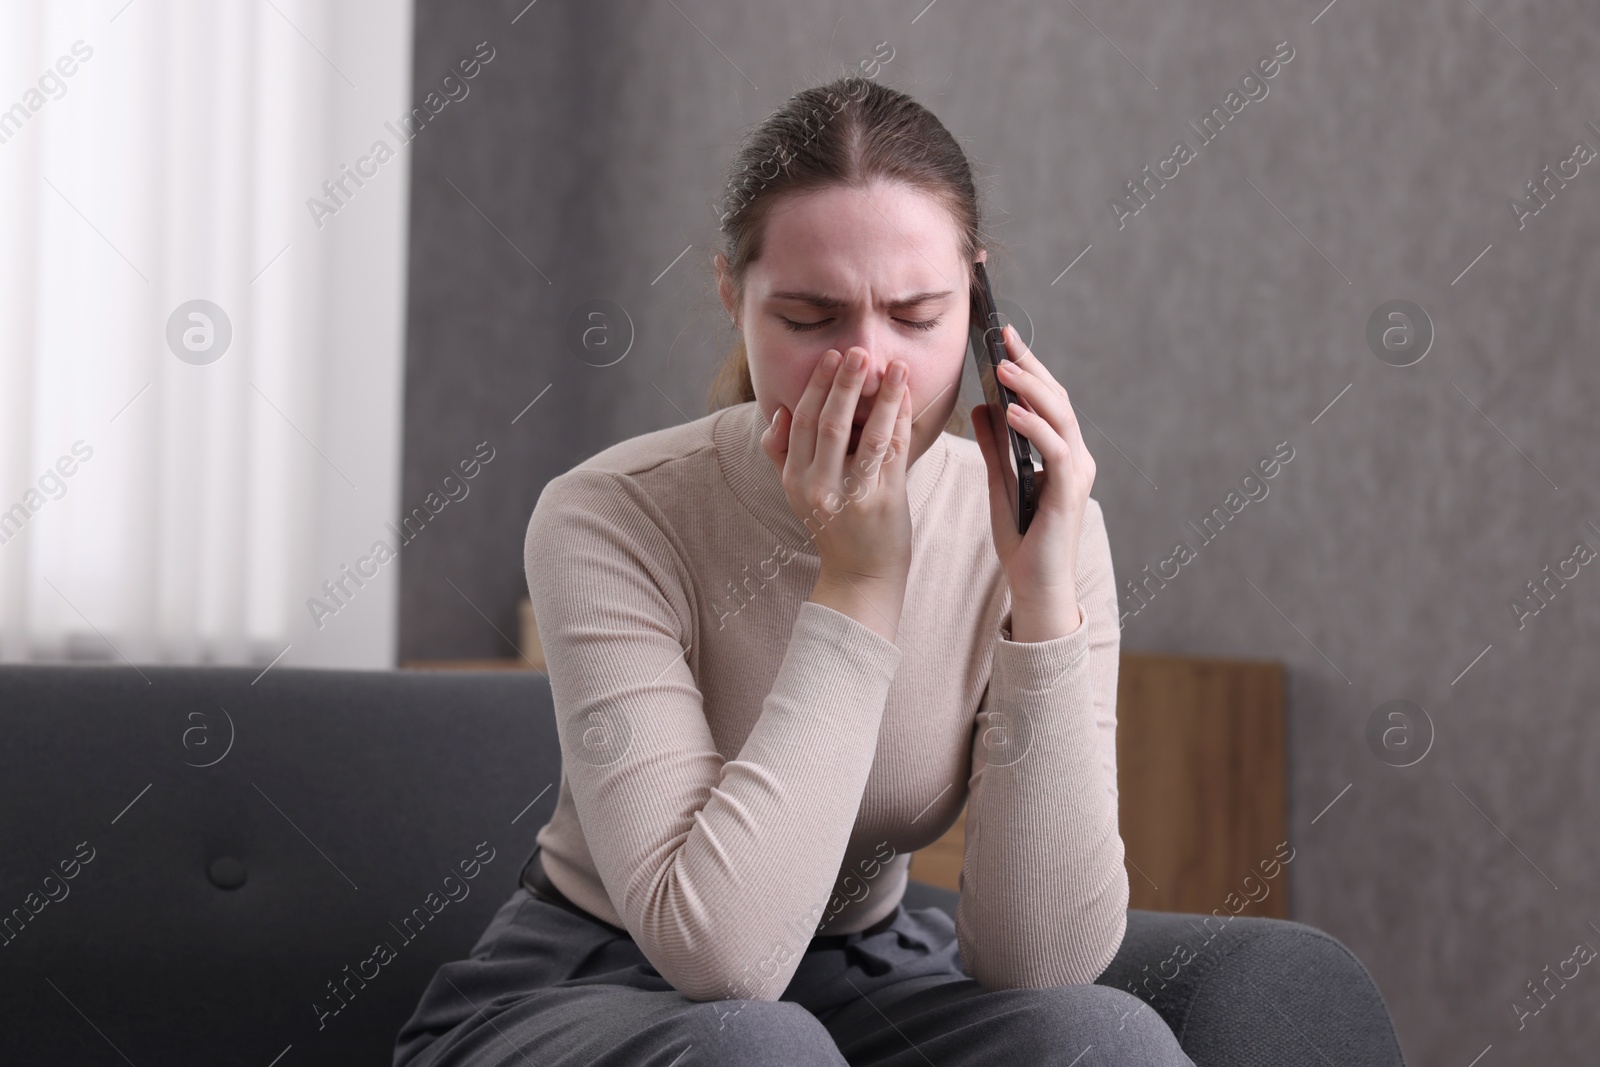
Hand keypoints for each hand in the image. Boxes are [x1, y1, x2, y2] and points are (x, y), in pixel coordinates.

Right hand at [760, 345, 913, 584]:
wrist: (860, 576)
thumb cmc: (834, 528)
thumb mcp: (797, 493)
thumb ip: (782, 453)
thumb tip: (780, 412)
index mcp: (795, 479)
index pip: (801, 422)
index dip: (816, 386)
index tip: (830, 357)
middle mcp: (818, 486)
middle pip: (829, 423)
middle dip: (844, 383)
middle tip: (857, 351)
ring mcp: (852, 495)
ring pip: (865, 435)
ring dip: (881, 397)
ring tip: (893, 367)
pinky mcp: (883, 501)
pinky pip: (892, 452)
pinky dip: (900, 421)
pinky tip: (907, 397)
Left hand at [970, 323, 1095, 638]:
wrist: (1034, 585)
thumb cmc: (1021, 538)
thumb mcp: (999, 482)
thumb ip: (994, 446)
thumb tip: (981, 407)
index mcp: (1061, 453)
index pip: (1046, 400)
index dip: (1028, 366)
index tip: (1004, 337)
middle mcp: (1076, 458)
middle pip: (1056, 400)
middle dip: (1031, 366)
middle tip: (1004, 338)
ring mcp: (1076, 474)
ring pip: (1059, 419)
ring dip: (1030, 391)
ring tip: (1003, 368)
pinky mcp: (1069, 493)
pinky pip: (1055, 451)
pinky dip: (1035, 428)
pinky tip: (1012, 411)